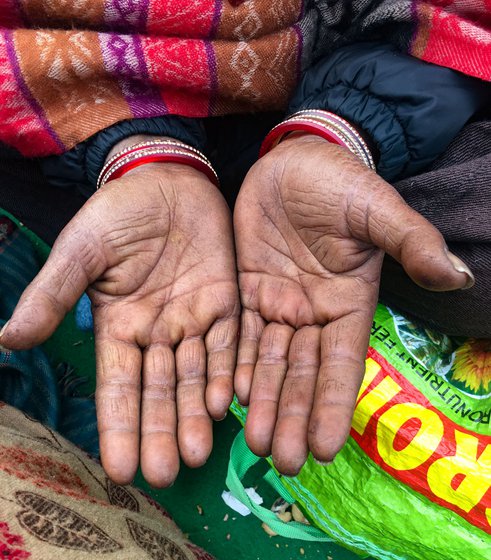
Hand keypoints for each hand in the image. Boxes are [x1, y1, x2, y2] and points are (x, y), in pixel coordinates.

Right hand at [0, 162, 238, 486]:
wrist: (165, 180)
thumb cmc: (117, 214)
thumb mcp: (81, 251)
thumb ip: (52, 294)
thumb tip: (9, 339)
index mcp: (119, 327)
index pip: (117, 387)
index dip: (118, 426)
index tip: (120, 468)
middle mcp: (158, 333)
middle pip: (159, 392)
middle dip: (161, 431)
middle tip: (166, 474)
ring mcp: (193, 320)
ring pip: (195, 376)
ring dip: (196, 413)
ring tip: (198, 453)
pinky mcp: (226, 302)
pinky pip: (229, 343)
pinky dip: (227, 371)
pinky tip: (227, 402)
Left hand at [233, 135, 472, 475]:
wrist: (296, 159)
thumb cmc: (340, 183)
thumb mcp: (377, 210)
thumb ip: (411, 243)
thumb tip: (458, 276)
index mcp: (348, 303)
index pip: (342, 363)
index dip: (332, 403)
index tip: (325, 447)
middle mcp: (313, 313)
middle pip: (302, 373)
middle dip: (293, 416)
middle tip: (282, 462)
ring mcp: (278, 304)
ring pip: (269, 361)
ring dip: (262, 402)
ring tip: (253, 444)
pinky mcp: (247, 290)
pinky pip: (239, 334)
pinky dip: (235, 366)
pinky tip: (228, 397)